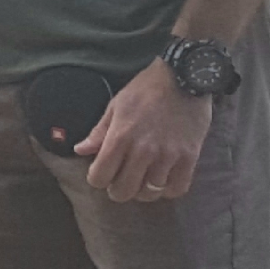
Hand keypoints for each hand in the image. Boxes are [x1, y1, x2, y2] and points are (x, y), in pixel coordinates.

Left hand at [77, 63, 212, 204]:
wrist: (185, 75)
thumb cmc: (146, 88)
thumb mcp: (117, 105)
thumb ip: (99, 132)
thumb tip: (80, 150)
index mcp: (120, 136)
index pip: (100, 177)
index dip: (97, 179)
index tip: (102, 172)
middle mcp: (143, 150)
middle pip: (123, 191)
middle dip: (117, 189)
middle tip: (122, 180)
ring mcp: (168, 155)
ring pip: (150, 193)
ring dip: (143, 190)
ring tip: (143, 179)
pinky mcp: (189, 157)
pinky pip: (177, 188)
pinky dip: (168, 190)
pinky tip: (164, 180)